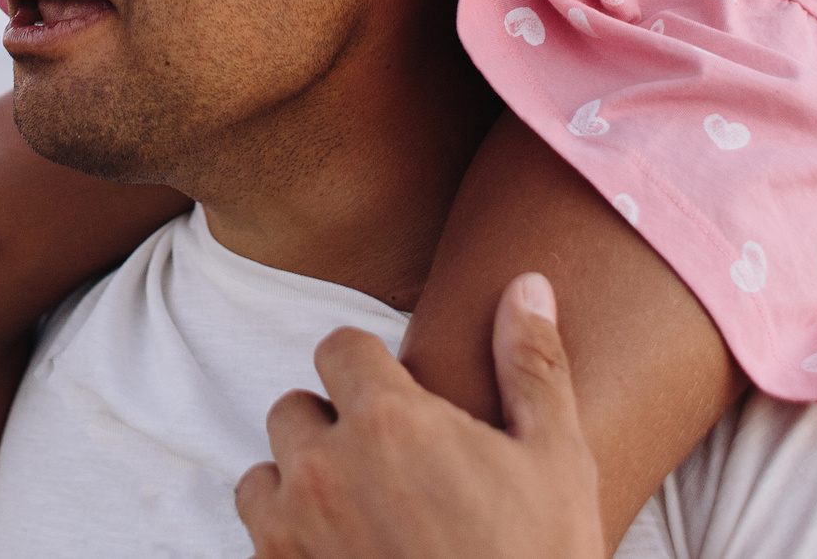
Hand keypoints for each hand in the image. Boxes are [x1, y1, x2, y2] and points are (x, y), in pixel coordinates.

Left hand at [234, 273, 602, 558]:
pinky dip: (291, 543)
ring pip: (265, 477)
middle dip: (332, 428)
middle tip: (388, 468)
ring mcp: (292, 534)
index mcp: (387, 422)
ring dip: (300, 485)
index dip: (367, 366)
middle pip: (294, 410)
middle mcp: (325, 469)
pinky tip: (347, 555)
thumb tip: (529, 285)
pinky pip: (260, 540)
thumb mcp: (557, 462)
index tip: (397, 398)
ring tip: (359, 514)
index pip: (337, 347)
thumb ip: (533, 365)